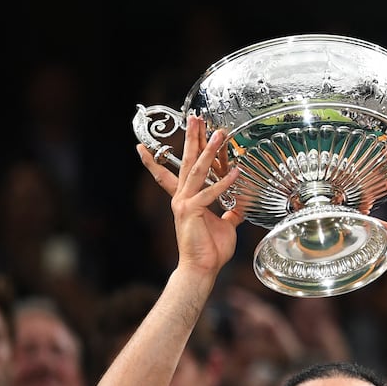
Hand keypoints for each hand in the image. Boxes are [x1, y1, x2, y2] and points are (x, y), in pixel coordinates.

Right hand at [136, 115, 243, 278]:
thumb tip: (239, 206)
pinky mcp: (192, 210)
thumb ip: (230, 212)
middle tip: (196, 117)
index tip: (147, 144)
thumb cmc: (211, 249)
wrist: (202, 268)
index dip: (158, 158)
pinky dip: (224, 182)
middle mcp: (181, 197)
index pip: (170, 172)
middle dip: (192, 138)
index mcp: (185, 198)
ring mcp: (184, 202)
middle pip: (185, 161)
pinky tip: (236, 171)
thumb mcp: (225, 225)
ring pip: (197, 170)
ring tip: (220, 133)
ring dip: (209, 150)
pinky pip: (210, 193)